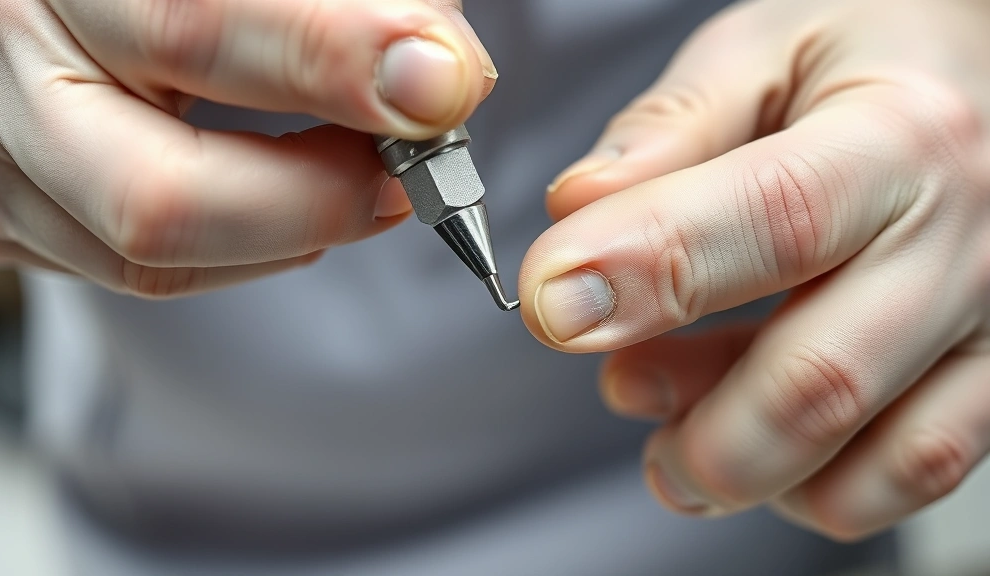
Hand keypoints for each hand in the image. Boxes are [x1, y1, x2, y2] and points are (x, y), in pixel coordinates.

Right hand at [0, 0, 493, 295]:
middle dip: (318, 201)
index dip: (334, 58)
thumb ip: (330, 4)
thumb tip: (439, 73)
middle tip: (409, 176)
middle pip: (161, 197)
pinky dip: (242, 248)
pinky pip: (134, 271)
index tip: (440, 83)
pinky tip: (288, 202)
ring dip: (291, 232)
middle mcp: (0, 64)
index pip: (202, 22)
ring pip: (151, 257)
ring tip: (363, 184)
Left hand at [520, 0, 989, 539]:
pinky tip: (755, 433)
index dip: (651, 268)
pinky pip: (916, 471)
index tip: (554, 301)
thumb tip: (578, 207)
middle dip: (695, 429)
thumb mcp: (765, 49)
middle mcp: (965, 238)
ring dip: (748, 470)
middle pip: (825, 379)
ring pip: (879, 454)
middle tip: (622, 397)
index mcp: (901, 134)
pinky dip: (814, 485)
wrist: (975, 81)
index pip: (776, 217)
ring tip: (675, 423)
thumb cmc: (869, 58)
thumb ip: (670, 129)